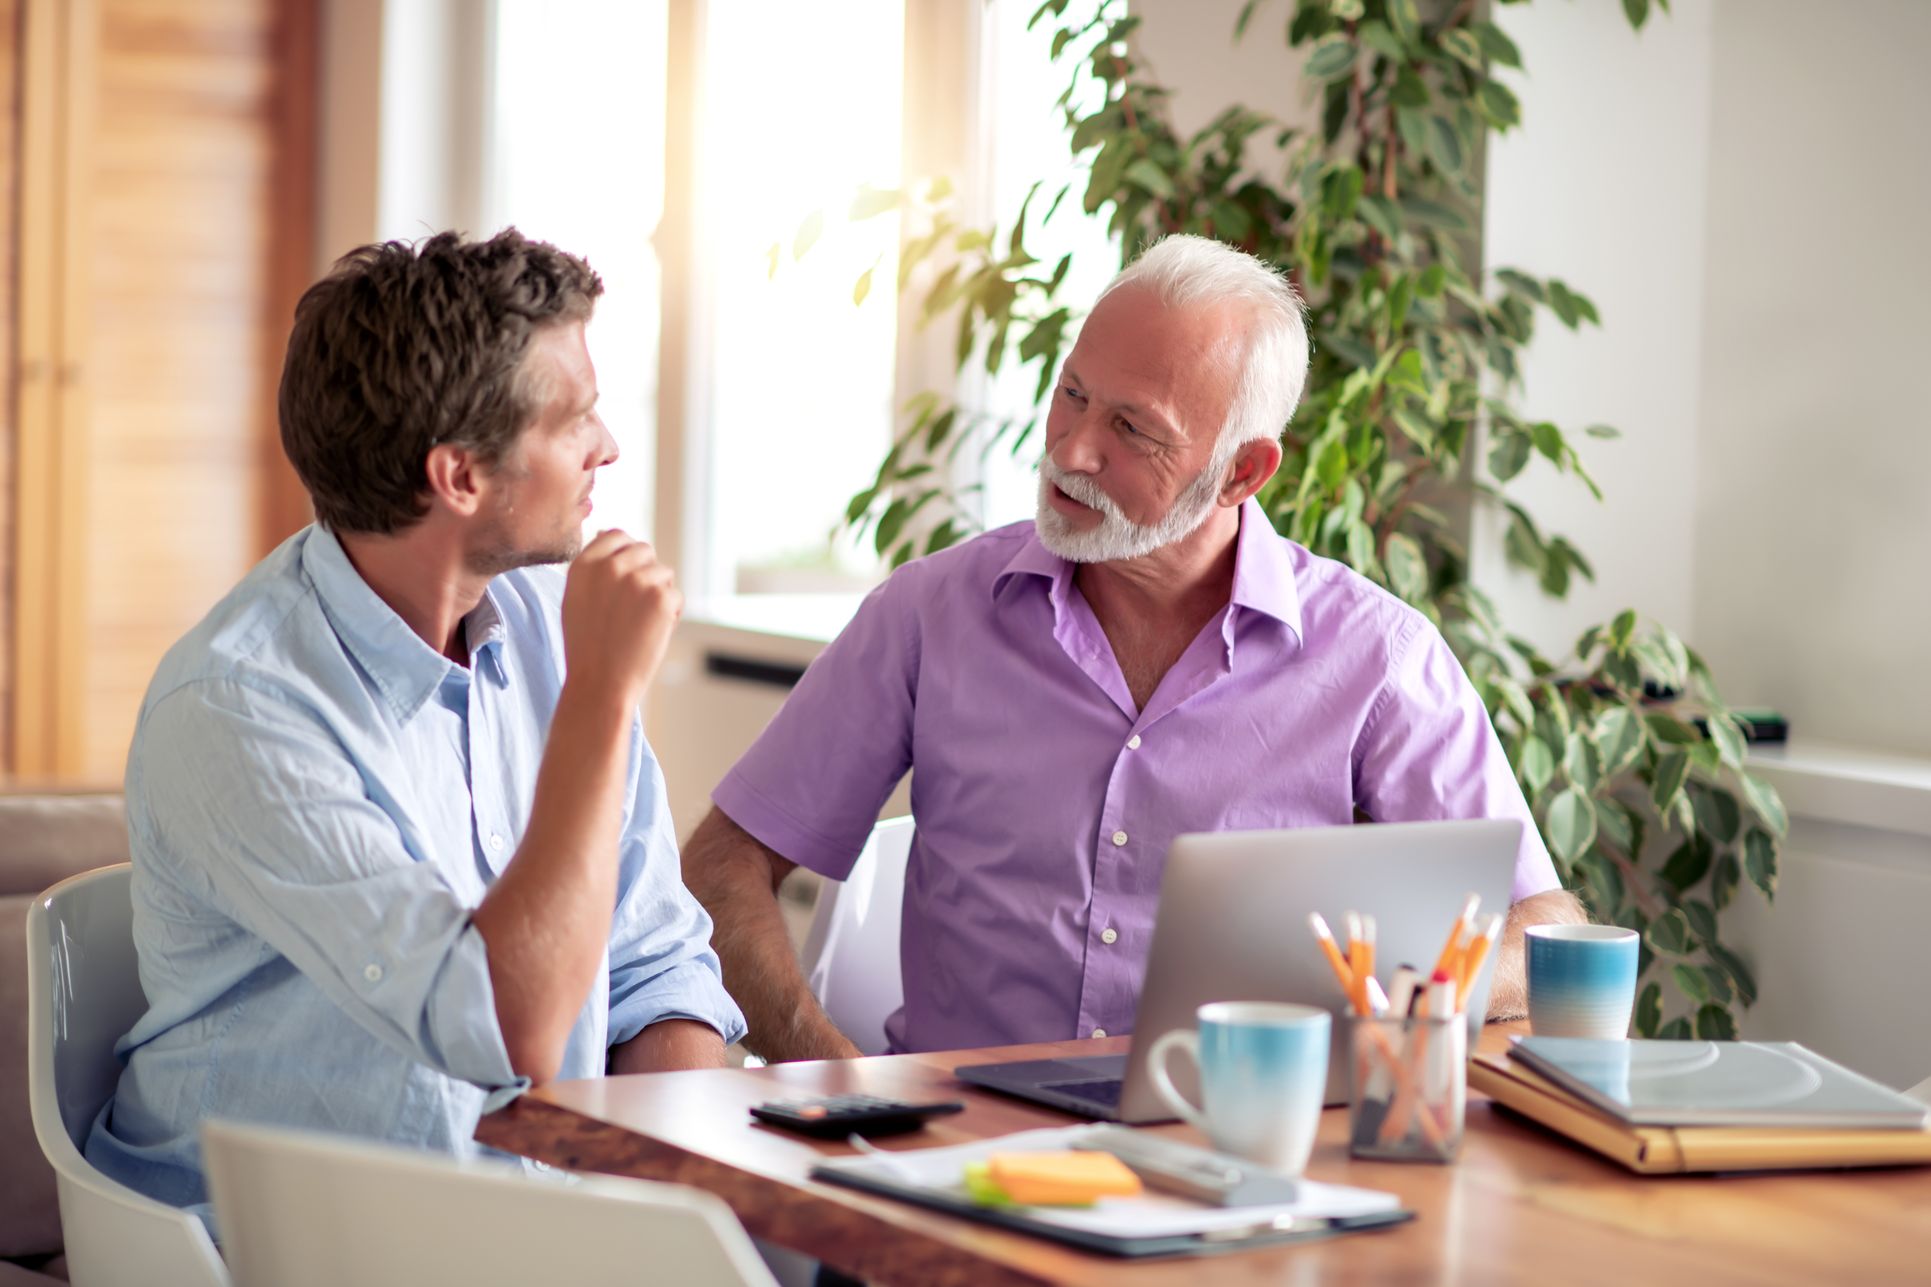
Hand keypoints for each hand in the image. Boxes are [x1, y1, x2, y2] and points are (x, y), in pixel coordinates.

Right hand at [560, 529, 682, 705]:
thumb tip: (608, 531)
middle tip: (632, 610)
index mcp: (584, 564)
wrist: (600, 684)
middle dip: (646, 574)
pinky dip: (671, 615)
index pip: (617, 535)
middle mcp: (610, 566)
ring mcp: (637, 580)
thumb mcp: (577, 597)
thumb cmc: (588, 646)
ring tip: (638, 625)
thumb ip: (593, 564)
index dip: (627, 555)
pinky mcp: (661, 597)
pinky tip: (650, 634)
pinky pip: (676, 596)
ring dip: (659, 596)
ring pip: (664, 574)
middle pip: (645, 551)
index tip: (626, 580)